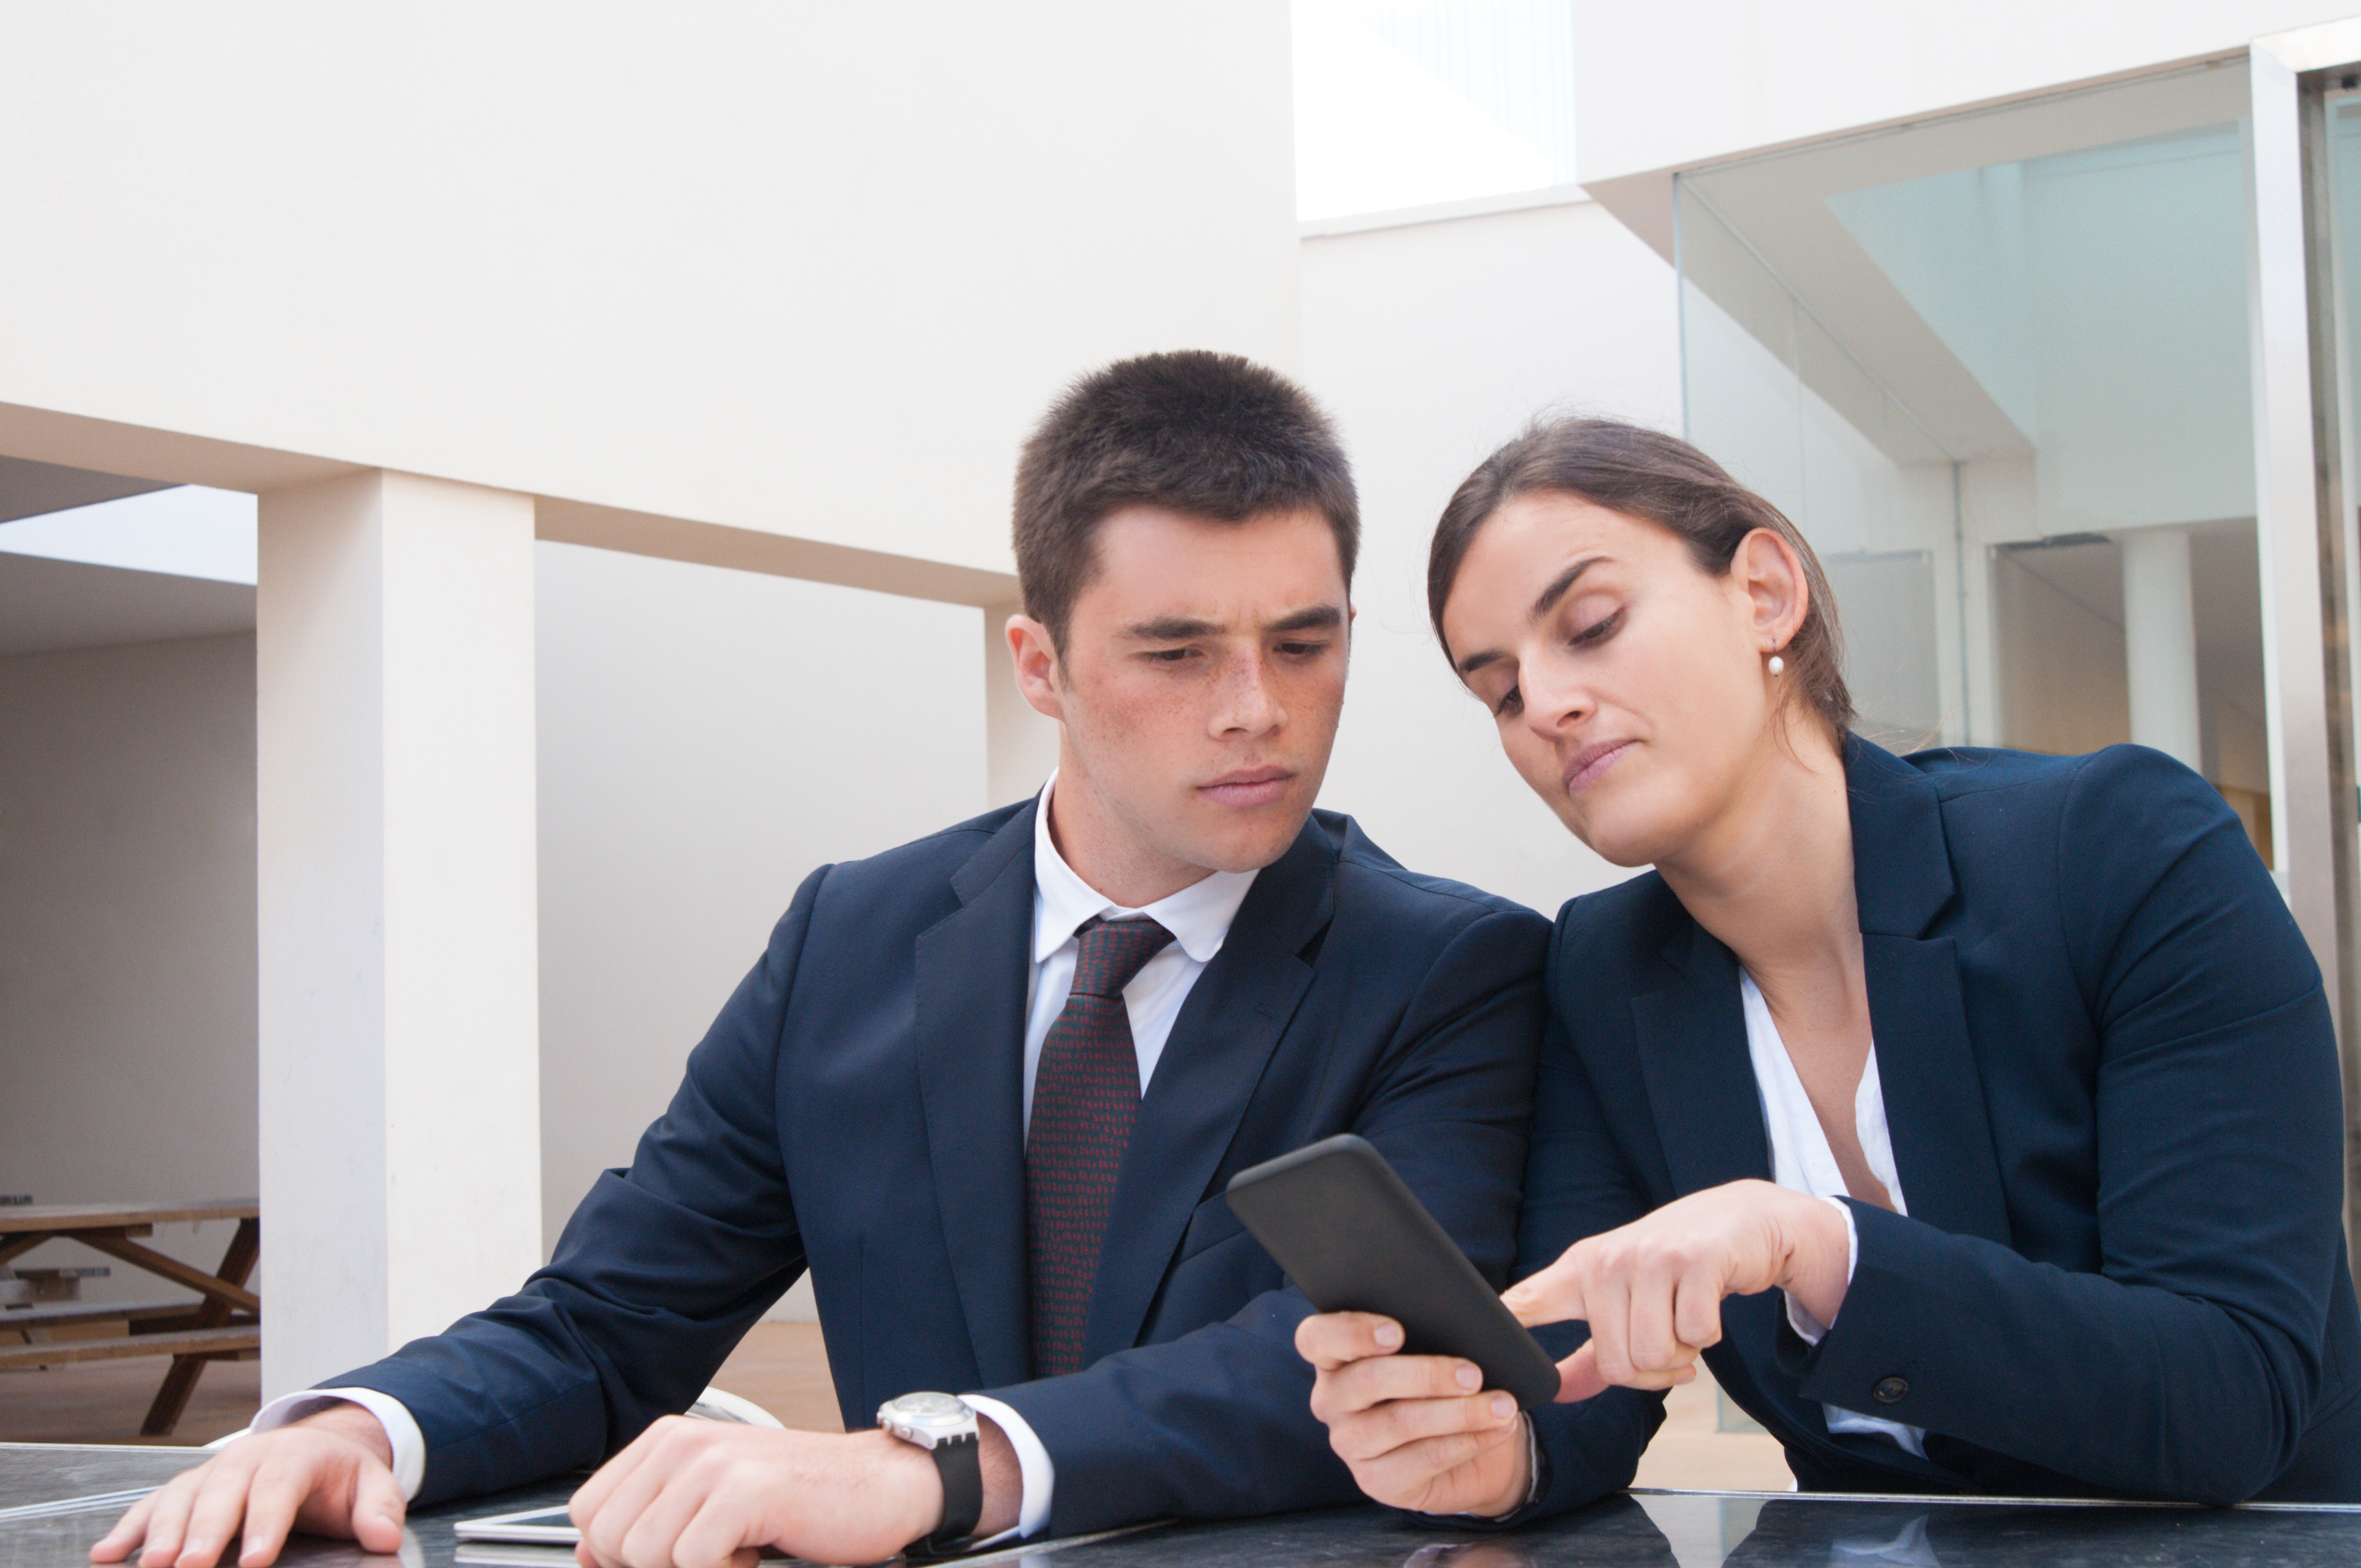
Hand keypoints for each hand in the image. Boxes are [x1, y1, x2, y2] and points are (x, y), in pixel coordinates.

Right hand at [89, 1402, 403, 1567]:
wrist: (318, 1445)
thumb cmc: (341, 1476)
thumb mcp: (372, 1485)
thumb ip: (379, 1510)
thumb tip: (384, 1536)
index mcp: (294, 1458)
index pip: (278, 1490)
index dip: (266, 1525)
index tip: (256, 1561)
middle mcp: (247, 1459)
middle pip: (222, 1494)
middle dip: (204, 1533)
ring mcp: (212, 1472)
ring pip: (182, 1498)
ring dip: (160, 1533)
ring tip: (149, 1567)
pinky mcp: (188, 1487)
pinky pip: (152, 1505)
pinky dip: (128, 1528)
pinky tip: (106, 1555)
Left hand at [569, 1416, 1018, 1567]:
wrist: (880, 1485)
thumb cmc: (801, 1498)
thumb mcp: (711, 1500)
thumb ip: (650, 1518)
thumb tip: (589, 1554)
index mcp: (670, 1440)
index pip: (588, 1510)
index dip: (613, 1553)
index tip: (667, 1556)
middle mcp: (683, 1443)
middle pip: (607, 1538)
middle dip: (650, 1566)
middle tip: (707, 1556)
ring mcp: (713, 1464)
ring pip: (643, 1553)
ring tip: (735, 1551)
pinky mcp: (745, 1492)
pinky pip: (691, 1560)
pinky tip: (754, 1555)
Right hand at [1296, 1312, 1530, 1517]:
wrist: (1468, 1447)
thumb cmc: (1445, 1382)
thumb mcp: (1443, 1344)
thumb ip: (1447, 1322)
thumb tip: (1480, 1314)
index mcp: (1335, 1355)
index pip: (1316, 1338)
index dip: (1351, 1332)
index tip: (1397, 1332)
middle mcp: (1332, 1399)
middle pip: (1365, 1380)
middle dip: (1426, 1374)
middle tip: (1473, 1373)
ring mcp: (1350, 1443)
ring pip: (1399, 1421)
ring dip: (1458, 1412)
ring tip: (1502, 1404)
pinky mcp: (1377, 1481)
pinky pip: (1424, 1459)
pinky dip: (1468, 1441)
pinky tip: (1497, 1428)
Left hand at [1503, 1179, 1847, 1399]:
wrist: (1744, 1220)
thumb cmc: (1675, 1266)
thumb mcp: (1623, 1299)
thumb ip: (1590, 1352)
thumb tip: (1555, 1395)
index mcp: (1578, 1270)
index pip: (1526, 1302)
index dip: (1501, 1330)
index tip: (1473, 1353)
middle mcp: (1605, 1261)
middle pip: (1615, 1365)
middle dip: (1652, 1373)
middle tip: (1670, 1343)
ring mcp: (1648, 1257)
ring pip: (1653, 1355)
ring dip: (1681, 1356)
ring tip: (1685, 1321)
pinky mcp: (1693, 1261)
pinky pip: (1696, 1337)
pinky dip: (1709, 1337)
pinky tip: (1707, 1305)